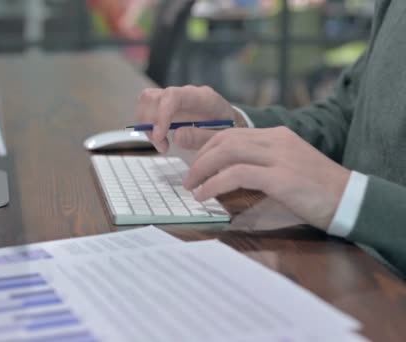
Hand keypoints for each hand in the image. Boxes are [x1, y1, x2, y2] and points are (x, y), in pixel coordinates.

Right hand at [136, 86, 245, 152]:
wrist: (232, 122)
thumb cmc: (228, 129)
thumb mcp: (221, 138)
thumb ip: (201, 137)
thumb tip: (176, 135)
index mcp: (203, 97)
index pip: (173, 96)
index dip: (161, 115)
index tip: (159, 137)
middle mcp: (186, 92)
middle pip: (153, 97)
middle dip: (150, 123)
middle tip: (162, 146)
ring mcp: (175, 97)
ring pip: (147, 101)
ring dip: (146, 124)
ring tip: (161, 144)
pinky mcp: (168, 105)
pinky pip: (148, 108)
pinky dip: (148, 125)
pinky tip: (161, 139)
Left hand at [182, 127, 350, 229]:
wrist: (351, 200)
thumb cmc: (318, 190)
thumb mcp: (287, 169)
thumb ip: (261, 166)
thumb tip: (228, 175)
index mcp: (277, 136)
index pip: (232, 133)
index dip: (206, 145)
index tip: (192, 162)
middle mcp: (276, 140)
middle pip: (225, 140)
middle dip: (199, 158)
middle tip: (187, 178)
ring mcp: (279, 157)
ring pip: (227, 153)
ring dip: (202, 170)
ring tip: (191, 187)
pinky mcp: (281, 177)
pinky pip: (237, 174)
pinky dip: (215, 184)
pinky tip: (205, 195)